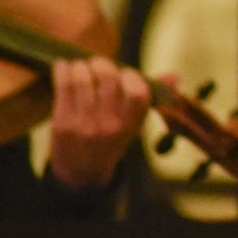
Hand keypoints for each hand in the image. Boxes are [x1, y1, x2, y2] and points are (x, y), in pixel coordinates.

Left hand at [47, 57, 152, 190]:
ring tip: (80, 66)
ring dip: (81, 66)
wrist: (81, 174)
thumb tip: (175, 75)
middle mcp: (110, 125)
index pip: (138, 93)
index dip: (130, 76)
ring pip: (83, 80)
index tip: (124, 73)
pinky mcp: (62, 123)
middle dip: (102, 64)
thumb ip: (151, 97)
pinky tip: (62, 66)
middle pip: (108, 79)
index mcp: (132, 125)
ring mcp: (85, 124)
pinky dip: (62, 70)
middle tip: (98, 64)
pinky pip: (63, 87)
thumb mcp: (134, 124)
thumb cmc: (111, 140)